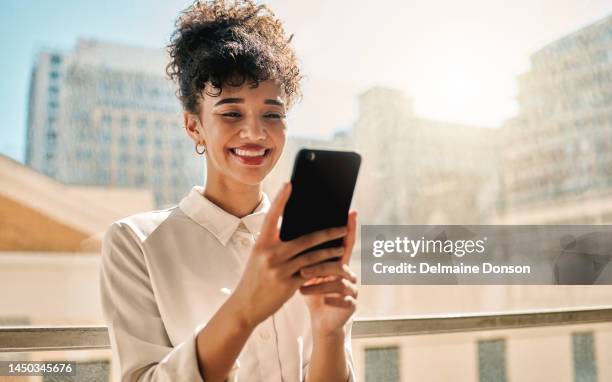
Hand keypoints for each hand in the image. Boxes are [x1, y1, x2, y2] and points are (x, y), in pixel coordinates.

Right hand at [230, 182, 349, 328]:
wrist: (245, 306)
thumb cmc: (255, 278)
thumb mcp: (259, 257)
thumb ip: (274, 244)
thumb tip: (297, 230)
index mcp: (261, 244)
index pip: (272, 217)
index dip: (281, 199)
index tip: (289, 184)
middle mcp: (270, 254)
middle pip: (305, 239)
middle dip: (327, 232)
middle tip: (343, 226)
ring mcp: (279, 270)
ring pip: (312, 257)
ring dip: (330, 251)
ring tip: (342, 247)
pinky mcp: (287, 285)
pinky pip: (311, 274)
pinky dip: (324, 269)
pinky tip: (333, 265)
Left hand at [299, 210, 358, 336]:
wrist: (321, 321)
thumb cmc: (313, 293)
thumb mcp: (306, 274)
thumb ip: (304, 256)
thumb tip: (286, 233)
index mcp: (338, 263)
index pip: (345, 242)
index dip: (350, 228)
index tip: (351, 212)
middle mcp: (349, 273)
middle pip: (338, 263)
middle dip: (320, 266)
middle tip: (302, 269)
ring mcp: (352, 289)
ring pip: (338, 282)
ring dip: (319, 285)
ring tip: (301, 287)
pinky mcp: (352, 305)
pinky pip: (344, 300)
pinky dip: (331, 300)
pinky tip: (322, 302)